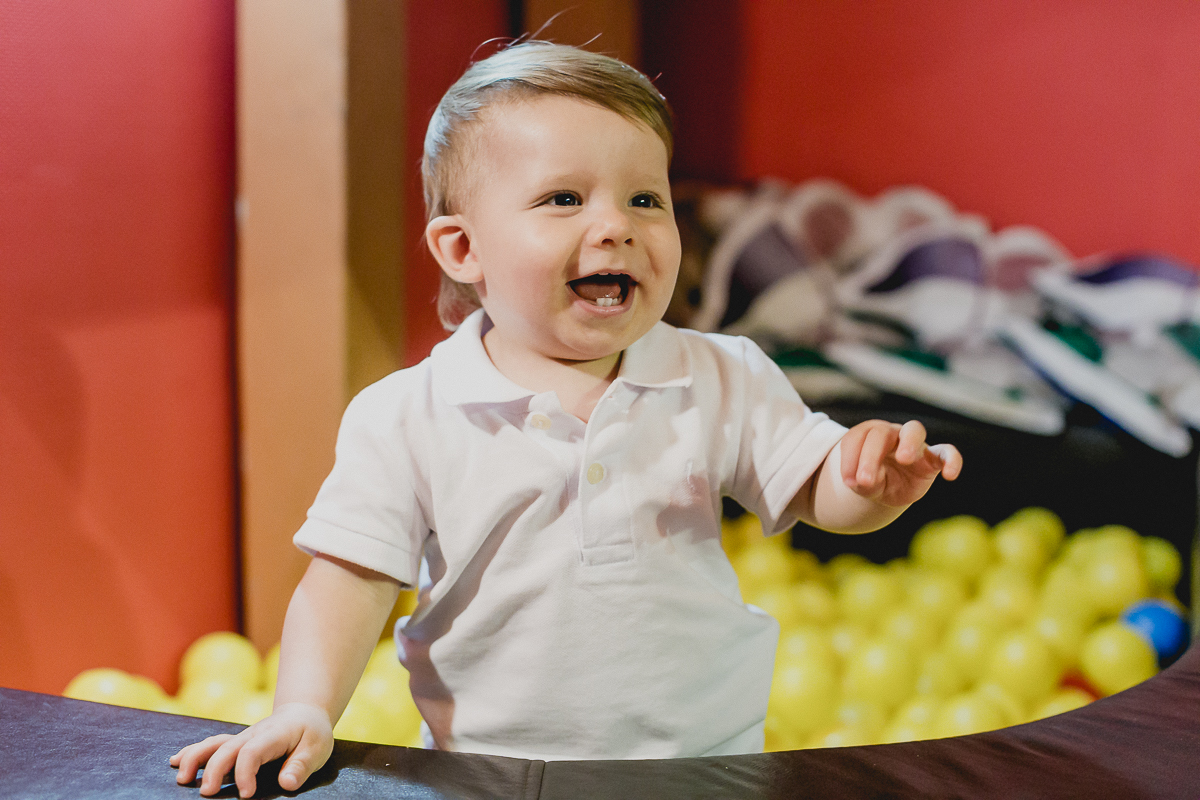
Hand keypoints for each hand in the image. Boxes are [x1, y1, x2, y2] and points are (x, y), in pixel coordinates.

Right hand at [170, 702, 333, 797]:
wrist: (304, 713)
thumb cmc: (312, 733)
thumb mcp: (317, 748)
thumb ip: (301, 766)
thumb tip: (287, 784)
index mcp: (274, 735)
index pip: (253, 751)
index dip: (245, 773)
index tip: (246, 794)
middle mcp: (253, 734)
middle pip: (227, 748)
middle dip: (213, 769)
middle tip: (207, 793)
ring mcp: (242, 737)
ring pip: (214, 743)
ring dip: (195, 758)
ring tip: (181, 779)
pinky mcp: (236, 743)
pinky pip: (211, 744)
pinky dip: (192, 751)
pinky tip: (175, 761)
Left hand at [840, 419, 960, 507]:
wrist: (890, 490)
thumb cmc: (873, 480)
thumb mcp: (863, 485)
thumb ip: (864, 482)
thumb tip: (864, 480)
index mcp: (868, 436)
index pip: (858, 437)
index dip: (849, 457)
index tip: (847, 481)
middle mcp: (892, 434)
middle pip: (882, 433)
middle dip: (870, 455)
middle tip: (864, 480)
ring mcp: (914, 444)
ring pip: (914, 430)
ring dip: (908, 442)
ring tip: (904, 459)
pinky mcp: (933, 459)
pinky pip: (947, 453)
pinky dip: (952, 460)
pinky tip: (950, 475)